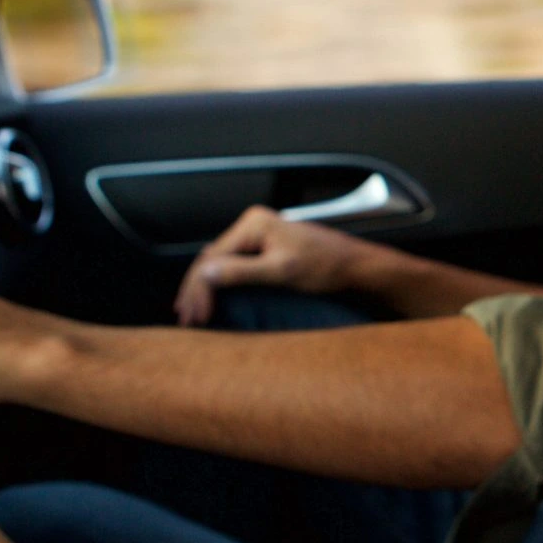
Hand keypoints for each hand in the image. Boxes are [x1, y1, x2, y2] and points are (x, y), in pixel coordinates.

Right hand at [173, 205, 389, 325]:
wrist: (355, 267)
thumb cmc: (327, 267)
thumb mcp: (283, 271)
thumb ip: (243, 271)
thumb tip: (206, 273)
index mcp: (253, 224)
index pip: (212, 258)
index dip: (199, 289)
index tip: (196, 316)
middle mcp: (252, 226)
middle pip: (212, 260)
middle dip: (196, 290)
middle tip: (186, 319)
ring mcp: (258, 237)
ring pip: (219, 264)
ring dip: (204, 289)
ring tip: (192, 313)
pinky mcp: (264, 250)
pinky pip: (232, 266)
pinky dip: (219, 284)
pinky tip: (210, 299)